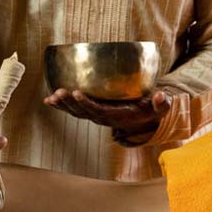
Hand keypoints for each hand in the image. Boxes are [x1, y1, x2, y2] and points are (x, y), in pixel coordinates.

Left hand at [43, 88, 171, 145]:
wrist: (143, 119)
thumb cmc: (150, 110)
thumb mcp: (159, 108)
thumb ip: (162, 104)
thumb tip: (162, 96)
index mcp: (116, 116)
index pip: (99, 110)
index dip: (87, 103)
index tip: (76, 93)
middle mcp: (103, 117)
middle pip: (83, 112)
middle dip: (69, 103)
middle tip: (59, 92)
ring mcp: (95, 115)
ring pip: (75, 112)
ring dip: (62, 105)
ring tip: (50, 97)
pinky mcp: (91, 111)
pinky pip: (74, 110)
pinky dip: (61, 105)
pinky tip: (49, 99)